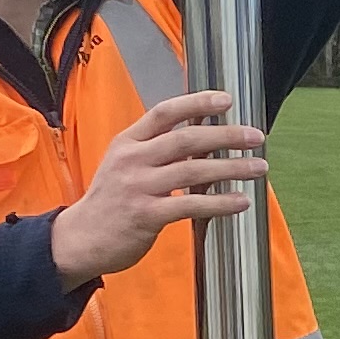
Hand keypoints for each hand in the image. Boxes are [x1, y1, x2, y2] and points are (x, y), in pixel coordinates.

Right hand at [52, 92, 265, 283]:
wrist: (80, 239)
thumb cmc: (111, 200)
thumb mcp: (124, 164)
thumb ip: (157, 148)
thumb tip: (203, 133)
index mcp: (128, 142)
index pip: (165, 112)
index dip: (197, 102)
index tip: (226, 100)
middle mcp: (132, 160)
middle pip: (186, 139)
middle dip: (226, 135)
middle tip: (256, 136)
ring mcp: (138, 187)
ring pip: (194, 171)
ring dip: (232, 168)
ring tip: (259, 168)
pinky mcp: (146, 216)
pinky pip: (191, 206)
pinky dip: (220, 203)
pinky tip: (241, 201)